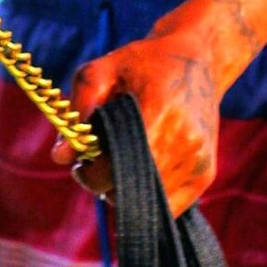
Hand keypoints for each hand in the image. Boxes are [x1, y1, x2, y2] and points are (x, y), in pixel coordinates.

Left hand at [54, 20, 226, 217]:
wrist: (197, 59)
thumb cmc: (144, 63)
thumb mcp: (104, 69)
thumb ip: (80, 107)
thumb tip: (61, 157)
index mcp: (159, 111)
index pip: (115, 166)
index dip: (90, 171)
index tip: (83, 160)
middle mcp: (184, 141)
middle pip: (129, 190)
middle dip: (105, 181)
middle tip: (100, 159)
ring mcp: (198, 161)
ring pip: (147, 203)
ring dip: (127, 190)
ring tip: (123, 159)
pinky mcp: (205, 175)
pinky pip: (167, 207)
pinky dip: (148, 196)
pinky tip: (142, 168)